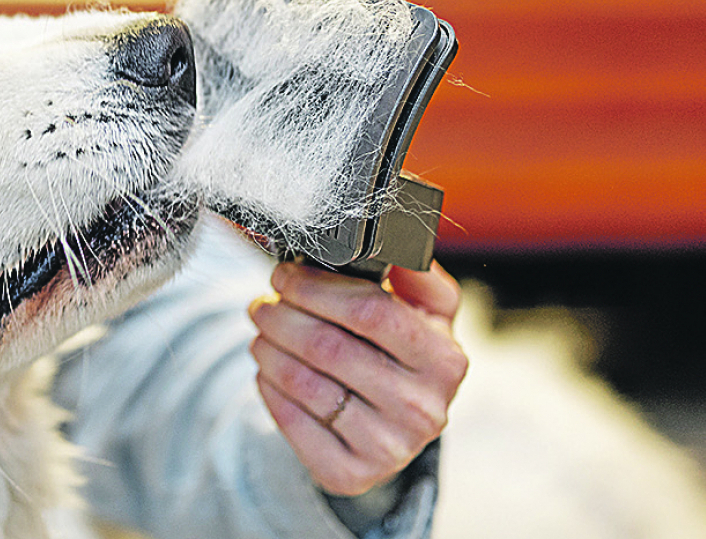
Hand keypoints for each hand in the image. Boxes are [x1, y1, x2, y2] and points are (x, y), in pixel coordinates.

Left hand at [247, 261, 466, 495]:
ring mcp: (389, 448)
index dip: (316, 288)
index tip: (284, 274)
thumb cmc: (404, 355)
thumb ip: (415, 270)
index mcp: (445, 361)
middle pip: (328, 347)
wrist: (396, 429)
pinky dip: (269, 387)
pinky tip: (268, 370)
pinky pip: (291, 422)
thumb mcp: (426, 312)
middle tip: (261, 302)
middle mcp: (423, 409)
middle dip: (282, 316)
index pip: (370, 311)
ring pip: (304, 383)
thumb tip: (392, 230)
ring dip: (268, 348)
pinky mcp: (351, 474)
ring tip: (260, 331)